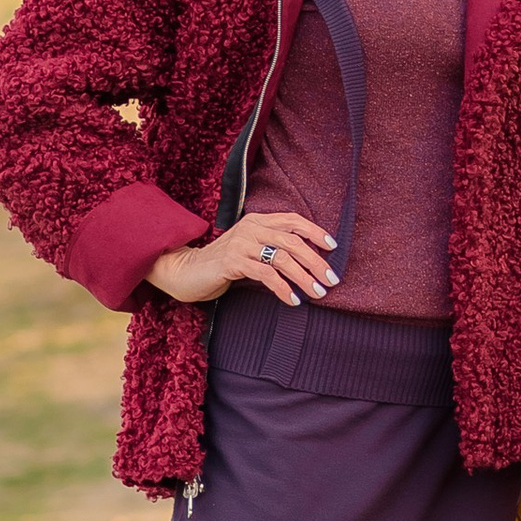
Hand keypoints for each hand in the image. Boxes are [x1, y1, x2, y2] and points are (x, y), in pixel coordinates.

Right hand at [148, 211, 337, 308]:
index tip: (333, 247)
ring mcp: (241, 243)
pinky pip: (265, 275)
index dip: (315, 231)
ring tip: (317, 293)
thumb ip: (272, 246)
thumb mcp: (250, 249)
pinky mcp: (233, 261)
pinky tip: (293, 300)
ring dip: (304, 277)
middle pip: (292, 241)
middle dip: (316, 261)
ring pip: (282, 258)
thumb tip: (307, 259)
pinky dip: (283, 288)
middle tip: (331, 280)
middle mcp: (251, 227)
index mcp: (257, 220)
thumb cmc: (224, 264)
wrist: (188, 271)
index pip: (293, 220)